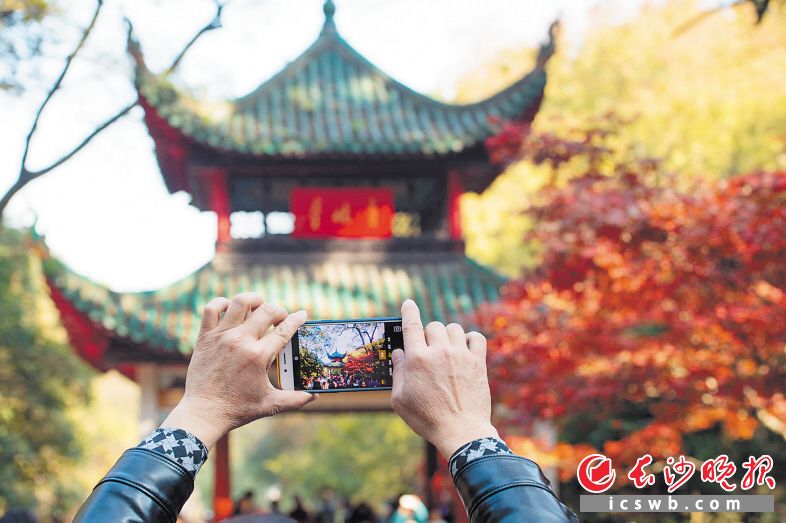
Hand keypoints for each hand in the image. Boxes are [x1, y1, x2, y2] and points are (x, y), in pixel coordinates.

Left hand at [161, 293, 316, 448]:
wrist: (204, 413)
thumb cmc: (237, 409)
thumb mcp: (270, 405)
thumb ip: (295, 400)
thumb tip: (315, 396)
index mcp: (259, 356)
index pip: (284, 329)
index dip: (297, 319)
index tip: (302, 315)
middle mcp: (241, 341)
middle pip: (267, 311)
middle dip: (279, 311)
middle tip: (281, 318)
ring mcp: (221, 337)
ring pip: (240, 302)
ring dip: (254, 300)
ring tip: (259, 305)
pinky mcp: (205, 337)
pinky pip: (212, 309)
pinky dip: (222, 303)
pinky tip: (230, 309)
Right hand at [390, 299, 498, 458]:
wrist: (461, 431)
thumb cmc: (427, 418)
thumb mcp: (400, 399)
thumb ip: (398, 372)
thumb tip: (399, 353)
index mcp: (418, 359)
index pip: (412, 325)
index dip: (409, 311)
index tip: (409, 304)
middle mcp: (439, 352)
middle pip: (433, 326)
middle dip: (428, 335)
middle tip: (428, 351)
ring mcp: (460, 355)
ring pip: (453, 328)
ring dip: (447, 336)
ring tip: (446, 350)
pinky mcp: (478, 362)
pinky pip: (476, 337)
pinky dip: (470, 339)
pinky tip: (464, 348)